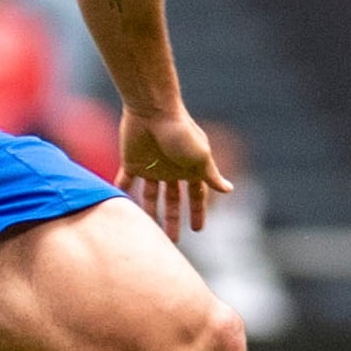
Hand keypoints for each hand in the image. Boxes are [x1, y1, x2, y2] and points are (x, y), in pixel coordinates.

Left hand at [117, 107, 231, 239]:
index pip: (195, 195)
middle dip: (173, 219)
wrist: (151, 110)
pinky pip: (126, 181)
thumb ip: (211, 175)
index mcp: (189, 168)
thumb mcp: (200, 156)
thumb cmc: (180, 132)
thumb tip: (230, 190)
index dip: (197, 212)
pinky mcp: (131, 162)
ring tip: (148, 230)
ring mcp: (151, 166)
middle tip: (172, 240)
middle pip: (172, 200)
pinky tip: (121, 207)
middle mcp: (171, 169)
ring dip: (150, 211)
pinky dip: (123, 192)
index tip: (198, 230)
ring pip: (150, 195)